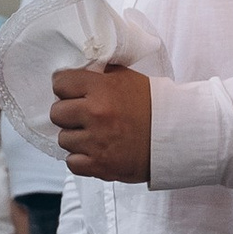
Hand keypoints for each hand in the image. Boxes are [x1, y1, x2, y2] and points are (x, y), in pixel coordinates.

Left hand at [52, 64, 151, 182]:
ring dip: (75, 138)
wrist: (175, 135)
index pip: (60, 83)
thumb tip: (77, 68)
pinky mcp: (100, 165)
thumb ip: (100, 73)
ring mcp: (96, 141)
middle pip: (57, 113)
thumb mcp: (127, 77)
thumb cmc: (152, 105)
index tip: (71, 92)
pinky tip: (94, 151)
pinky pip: (72, 162)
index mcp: (101, 89)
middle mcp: (96, 114)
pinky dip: (81, 159)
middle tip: (83, 115)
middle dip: (68, 114)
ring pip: (63, 139)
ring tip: (93, 134)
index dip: (65, 87)